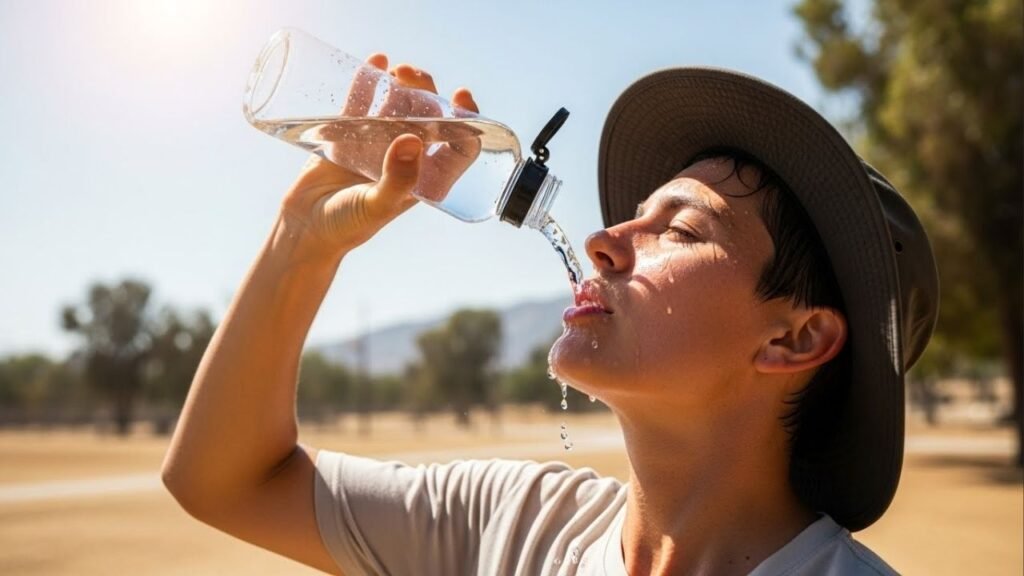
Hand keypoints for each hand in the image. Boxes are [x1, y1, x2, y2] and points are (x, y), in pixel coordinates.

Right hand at [278, 53, 479, 258]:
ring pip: (399, 106)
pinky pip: (363, 102)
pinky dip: (370, 81)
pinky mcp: (349, 135)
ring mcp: (378, 144)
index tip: (461, 95)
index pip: (458, 147)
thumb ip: (397, 180)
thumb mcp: (376, 206)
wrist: (303, 228)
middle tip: (412, 76)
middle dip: (428, 93)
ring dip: (404, 85)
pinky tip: (376, 62)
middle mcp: (406, 159)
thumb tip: (414, 141)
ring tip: (397, 71)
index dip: (467, 120)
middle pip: (430, 118)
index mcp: (423, 178)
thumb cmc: (346, 227)